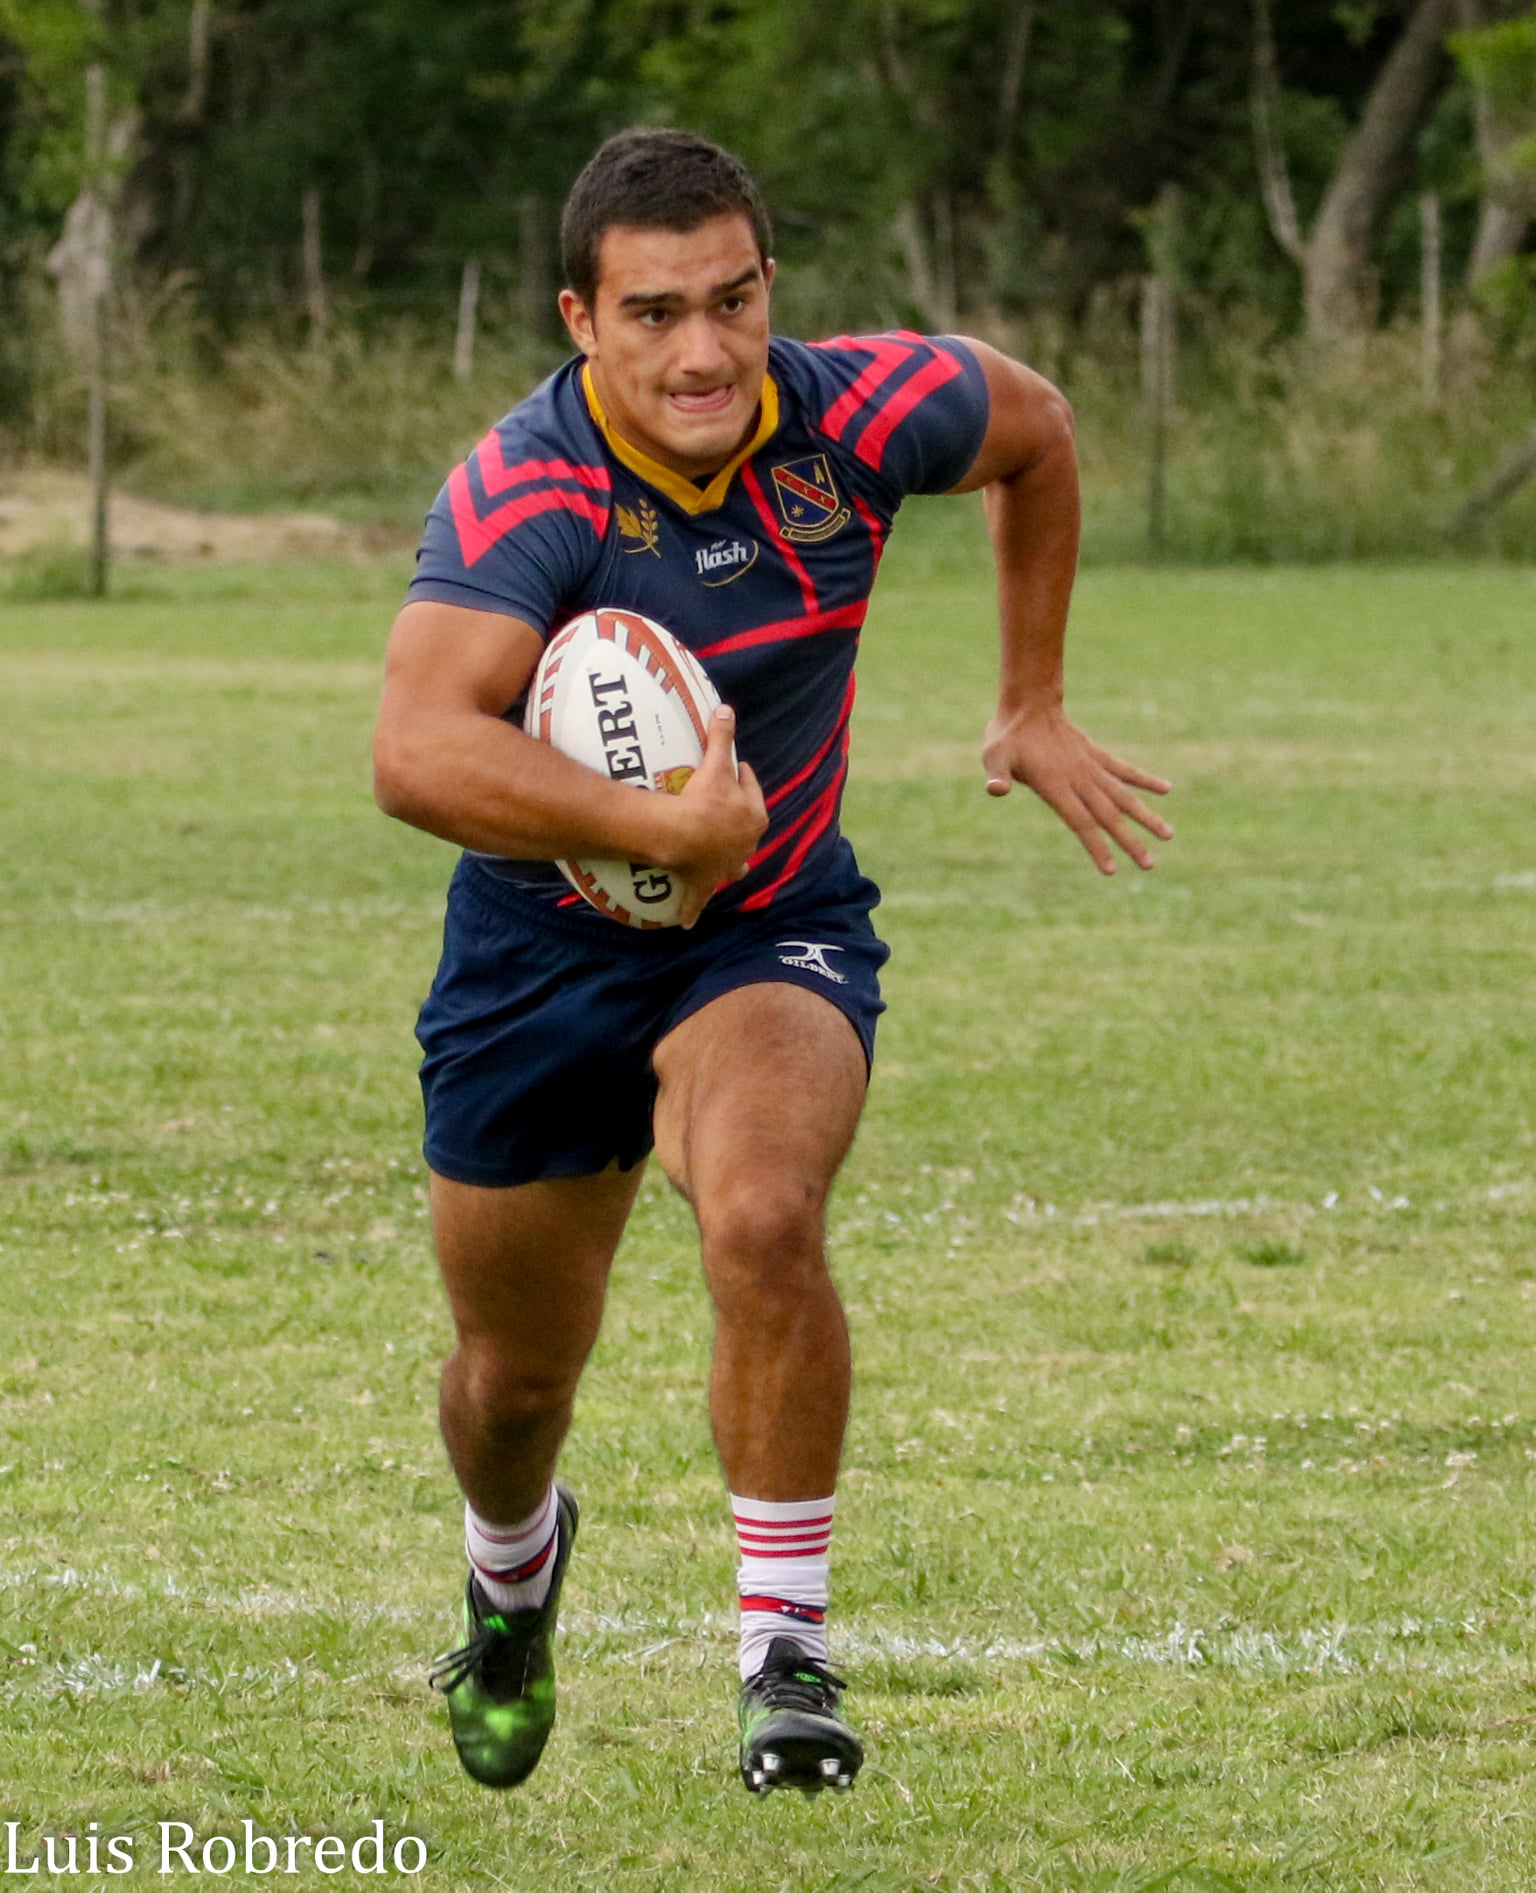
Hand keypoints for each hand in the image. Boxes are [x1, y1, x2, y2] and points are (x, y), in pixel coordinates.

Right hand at [656, 706, 767, 926]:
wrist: (685, 836)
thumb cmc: (705, 800)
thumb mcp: (716, 765)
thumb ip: (722, 736)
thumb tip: (726, 708)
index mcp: (753, 817)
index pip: (751, 791)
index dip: (742, 779)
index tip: (734, 771)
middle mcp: (745, 846)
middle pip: (745, 828)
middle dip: (738, 821)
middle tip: (721, 808)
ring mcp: (726, 867)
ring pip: (732, 865)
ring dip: (728, 863)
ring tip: (718, 855)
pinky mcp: (703, 885)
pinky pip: (697, 901)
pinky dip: (691, 911)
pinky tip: (687, 923)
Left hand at [983, 699, 1171, 873]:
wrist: (1028, 704)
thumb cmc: (1007, 737)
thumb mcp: (994, 756)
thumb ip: (997, 775)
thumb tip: (996, 790)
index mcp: (1055, 785)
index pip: (1080, 822)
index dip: (1096, 846)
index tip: (1111, 870)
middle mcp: (1079, 778)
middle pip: (1108, 816)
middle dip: (1130, 842)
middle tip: (1149, 866)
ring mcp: (1091, 766)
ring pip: (1124, 796)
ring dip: (1146, 816)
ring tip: (1168, 835)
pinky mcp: (1096, 755)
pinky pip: (1124, 770)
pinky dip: (1144, 780)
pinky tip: (1166, 789)